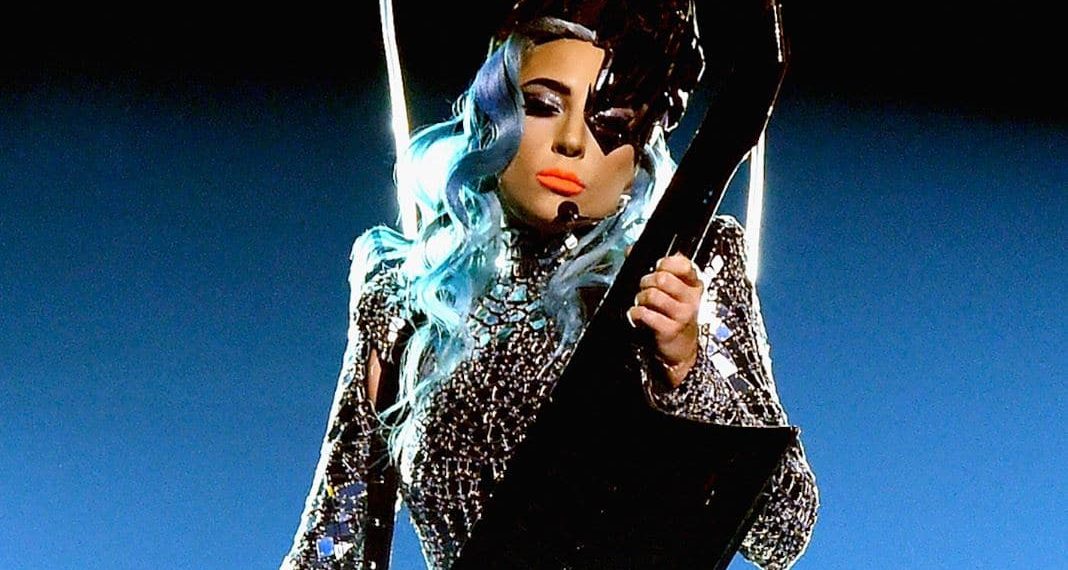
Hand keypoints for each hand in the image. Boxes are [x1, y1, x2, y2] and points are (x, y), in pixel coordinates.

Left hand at [626, 252, 702, 387]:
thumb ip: (657, 270)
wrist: (681, 349)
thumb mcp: (673, 293)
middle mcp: (691, 298)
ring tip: (642, 304)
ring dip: (640, 299)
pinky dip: (636, 314)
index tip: (657, 269)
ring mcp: (682, 314)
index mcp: (694, 285)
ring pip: (653, 295)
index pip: (683, 263)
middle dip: (647, 282)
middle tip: (644, 289)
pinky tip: (638, 316)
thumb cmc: (674, 317)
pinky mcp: (670, 329)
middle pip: (663, 278)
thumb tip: (631, 249)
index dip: (664, 263)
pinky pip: (646, 314)